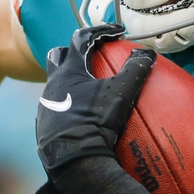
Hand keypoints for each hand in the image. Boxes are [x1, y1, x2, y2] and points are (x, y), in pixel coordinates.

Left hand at [36, 24, 155, 174]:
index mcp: (68, 72)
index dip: (100, 32)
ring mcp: (46, 106)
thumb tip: (148, 52)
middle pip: (58, 57)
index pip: (81, 39)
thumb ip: (135, 69)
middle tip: (92, 54)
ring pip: (55, 83)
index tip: (117, 34)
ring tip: (89, 86)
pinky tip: (82, 114)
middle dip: (74, 51)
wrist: (74, 161)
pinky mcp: (45, 126)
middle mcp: (52, 85)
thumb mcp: (121, 93)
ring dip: (71, 79)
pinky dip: (69, 102)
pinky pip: (56, 106)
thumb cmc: (96, 122)